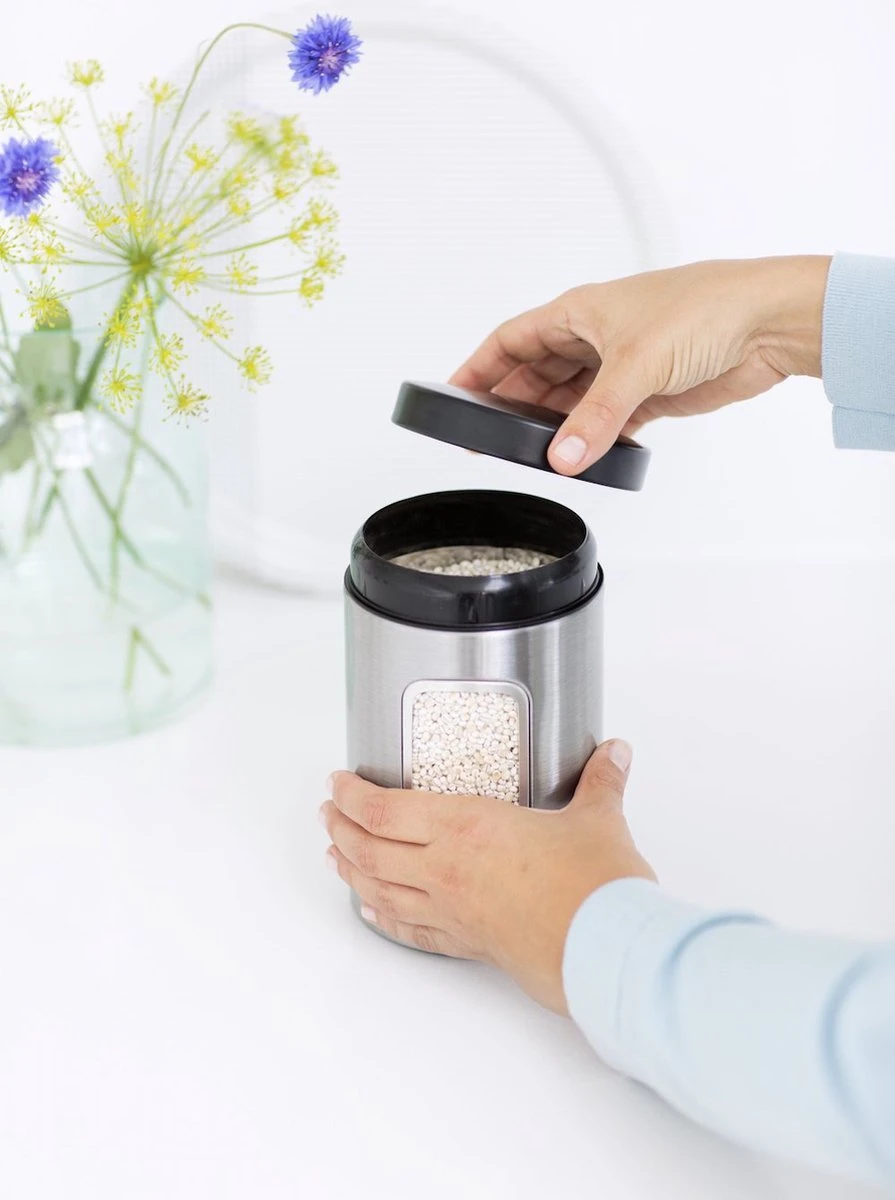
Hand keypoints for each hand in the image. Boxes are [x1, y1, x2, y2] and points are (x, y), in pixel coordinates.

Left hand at [320, 740, 654, 1014]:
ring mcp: (452, 910)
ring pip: (380, 889)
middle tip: (328, 813)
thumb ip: (601, 781)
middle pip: (370, 849)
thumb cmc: (594, 889)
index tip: (338, 783)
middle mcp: (447, 869)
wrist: (605, 951)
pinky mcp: (467, 943)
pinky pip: (411, 929)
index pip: (384, 809)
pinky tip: (373, 912)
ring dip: (350, 869)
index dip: (351, 796)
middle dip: (341, 828)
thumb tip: (613, 754)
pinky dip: (384, 917)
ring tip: (334, 855)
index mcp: (467, 827)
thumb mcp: (598, 819)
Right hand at [450, 255, 831, 474]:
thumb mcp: (636, 364)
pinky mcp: (649, 395)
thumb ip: (594, 418)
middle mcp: (596, 337)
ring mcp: (621, 367)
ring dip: (553, 428)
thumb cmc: (707, 308)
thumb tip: (561, 458)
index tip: (451, 393)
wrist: (769, 322)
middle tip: (485, 438)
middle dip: (510, 406)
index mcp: (579, 311)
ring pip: (570, 403)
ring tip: (529, 454)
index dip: (479, 366)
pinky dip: (592, 441)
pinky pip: (606, 423)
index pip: (511, 339)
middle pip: (535, 375)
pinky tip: (579, 458)